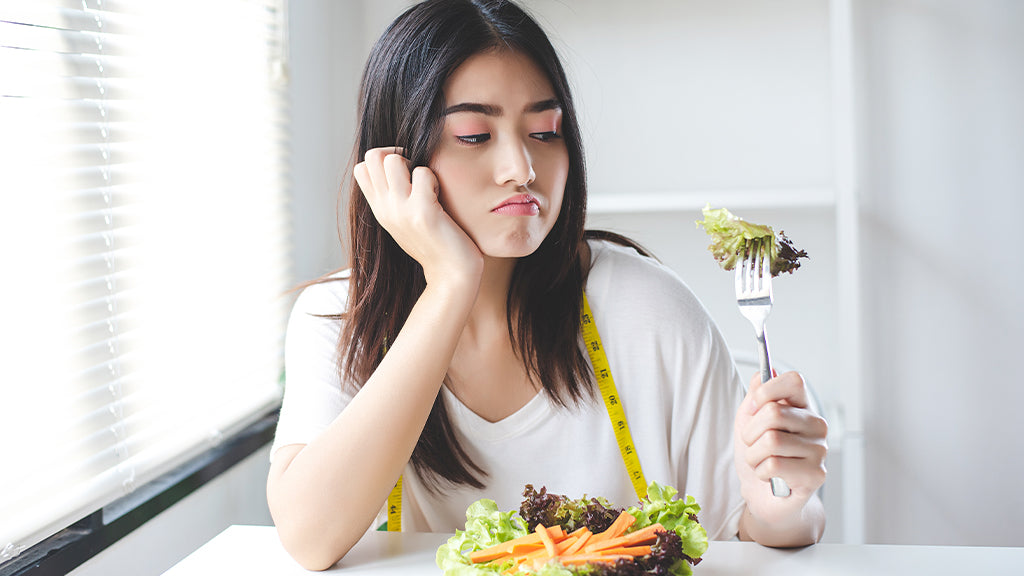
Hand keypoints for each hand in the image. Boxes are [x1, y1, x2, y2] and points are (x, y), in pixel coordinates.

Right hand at [353, 147, 482, 289]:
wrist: (452, 275)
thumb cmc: (436, 244)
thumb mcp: (405, 221)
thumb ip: (396, 197)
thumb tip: (395, 165)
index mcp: (380, 210)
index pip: (362, 168)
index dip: (384, 160)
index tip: (405, 173)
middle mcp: (385, 209)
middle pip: (373, 157)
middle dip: (397, 155)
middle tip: (416, 174)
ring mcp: (401, 210)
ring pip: (392, 160)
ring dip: (415, 164)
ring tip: (428, 185)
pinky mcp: (423, 212)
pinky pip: (423, 173)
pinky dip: (434, 178)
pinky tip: (441, 197)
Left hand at [734, 370, 827, 530]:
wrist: (762, 495)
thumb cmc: (757, 454)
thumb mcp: (748, 420)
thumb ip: (757, 395)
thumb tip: (765, 371)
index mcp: (801, 406)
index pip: (794, 380)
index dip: (768, 390)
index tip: (755, 405)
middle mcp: (816, 425)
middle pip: (773, 413)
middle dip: (750, 433)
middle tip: (753, 444)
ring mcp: (820, 449)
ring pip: (771, 441)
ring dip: (753, 456)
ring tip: (760, 462)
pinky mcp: (817, 474)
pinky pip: (775, 465)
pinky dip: (761, 472)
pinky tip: (769, 476)